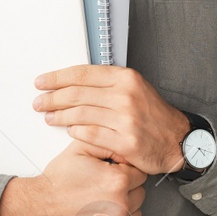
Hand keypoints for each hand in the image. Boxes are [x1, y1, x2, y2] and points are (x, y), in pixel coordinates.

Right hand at [0, 138, 145, 215]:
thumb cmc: (57, 183)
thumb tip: (126, 145)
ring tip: (99, 209)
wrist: (36, 209)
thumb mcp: (80, 150)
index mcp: (117, 181)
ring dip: (123, 213)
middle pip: (139, 195)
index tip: (109, 178)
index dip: (124, 174)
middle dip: (125, 192)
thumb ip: (107, 142)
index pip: (139, 175)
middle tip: (101, 193)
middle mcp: (120, 207)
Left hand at [33, 64, 190, 174]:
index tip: (42, 82)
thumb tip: (73, 83)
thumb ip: (107, 84)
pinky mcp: (125, 141)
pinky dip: (75, 132)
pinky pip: (90, 134)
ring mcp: (126, 119)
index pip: (82, 74)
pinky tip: (69, 130)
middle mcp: (126, 96)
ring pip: (80, 115)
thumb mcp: (135, 89)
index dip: (57, 78)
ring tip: (49, 117)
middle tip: (39, 102)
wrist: (177, 140)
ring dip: (59, 116)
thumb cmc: (153, 115)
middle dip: (52, 98)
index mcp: (126, 78)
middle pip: (77, 94)